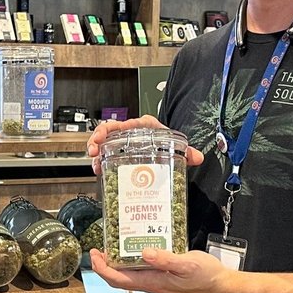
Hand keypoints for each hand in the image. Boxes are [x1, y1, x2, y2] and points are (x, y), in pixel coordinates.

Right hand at [85, 116, 206, 174]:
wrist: (165, 148)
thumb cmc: (166, 142)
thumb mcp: (175, 145)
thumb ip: (187, 152)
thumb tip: (197, 157)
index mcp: (144, 126)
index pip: (128, 123)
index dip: (116, 128)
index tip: (108, 135)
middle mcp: (130, 132)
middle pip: (109, 130)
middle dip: (98, 138)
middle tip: (94, 148)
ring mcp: (122, 143)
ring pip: (104, 142)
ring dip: (96, 150)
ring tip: (94, 161)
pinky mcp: (118, 154)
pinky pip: (105, 154)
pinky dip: (99, 161)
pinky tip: (98, 169)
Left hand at [89, 247, 233, 292]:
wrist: (220, 286)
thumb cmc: (205, 276)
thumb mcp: (187, 264)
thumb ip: (165, 259)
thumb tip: (145, 253)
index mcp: (152, 282)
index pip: (118, 279)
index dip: (102, 269)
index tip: (95, 255)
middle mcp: (151, 284)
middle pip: (118, 280)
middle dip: (104, 267)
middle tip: (97, 251)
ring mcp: (156, 282)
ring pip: (128, 277)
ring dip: (115, 265)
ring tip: (111, 248)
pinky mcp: (162, 278)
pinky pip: (140, 273)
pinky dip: (130, 263)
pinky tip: (135, 250)